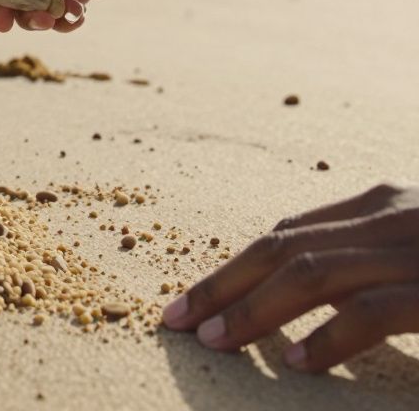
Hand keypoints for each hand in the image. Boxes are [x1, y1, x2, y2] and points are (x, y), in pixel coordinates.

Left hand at [162, 182, 418, 372]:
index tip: (193, 299)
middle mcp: (397, 215)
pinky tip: (295, 363)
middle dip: (223, 285)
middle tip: (177, 319)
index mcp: (385, 207)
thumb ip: (365, 266)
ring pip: (313, 272)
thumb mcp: (414, 259)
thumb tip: (294, 295)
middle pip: (286, 247)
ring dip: (253, 309)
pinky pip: (371, 311)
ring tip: (214, 341)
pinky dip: (328, 339)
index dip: (236, 267)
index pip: (292, 232)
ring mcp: (418, 250)